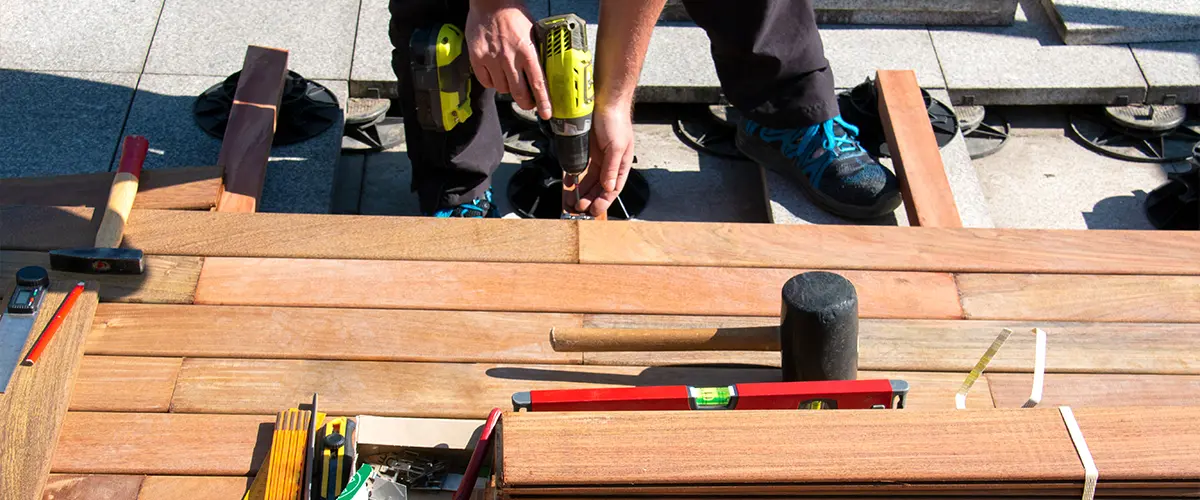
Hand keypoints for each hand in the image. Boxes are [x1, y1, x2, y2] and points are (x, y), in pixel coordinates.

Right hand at [465, 0, 551, 119]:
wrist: (491, 3)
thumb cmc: (514, 15)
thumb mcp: (532, 33)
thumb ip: (536, 54)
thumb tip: (545, 74)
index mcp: (527, 51)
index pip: (538, 83)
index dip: (543, 102)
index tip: (547, 114)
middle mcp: (510, 58)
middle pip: (519, 93)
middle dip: (526, 103)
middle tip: (529, 104)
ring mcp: (492, 59)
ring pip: (502, 89)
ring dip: (508, 89)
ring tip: (510, 79)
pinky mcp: (477, 59)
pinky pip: (486, 82)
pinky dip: (492, 82)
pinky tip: (496, 74)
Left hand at [572, 106, 634, 216]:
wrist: (605, 101)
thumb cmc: (616, 121)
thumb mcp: (616, 147)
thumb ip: (611, 168)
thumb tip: (609, 187)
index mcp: (620, 165)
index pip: (612, 189)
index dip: (603, 201)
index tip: (593, 211)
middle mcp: (609, 164)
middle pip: (598, 188)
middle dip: (589, 200)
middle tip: (578, 209)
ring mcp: (597, 159)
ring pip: (588, 182)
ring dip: (580, 193)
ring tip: (571, 203)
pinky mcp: (586, 152)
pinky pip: (579, 169)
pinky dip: (573, 179)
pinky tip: (568, 186)